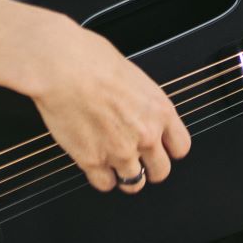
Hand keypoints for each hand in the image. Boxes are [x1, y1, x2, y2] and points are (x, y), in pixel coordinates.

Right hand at [29, 17, 191, 192]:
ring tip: (114, 164)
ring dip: (125, 176)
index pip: (180, 147)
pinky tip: (95, 165)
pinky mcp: (92, 160)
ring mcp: (120, 152)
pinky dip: (101, 178)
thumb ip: (140, 100)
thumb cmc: (90, 59)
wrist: (62, 67)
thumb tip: (135, 106)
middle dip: (150, 167)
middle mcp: (145, 135)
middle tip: (138, 160)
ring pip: (134, 183)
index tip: (161, 148)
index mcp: (159, 110)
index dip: (169, 149)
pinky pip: (104, 184)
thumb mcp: (132, 75)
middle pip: (161, 171)